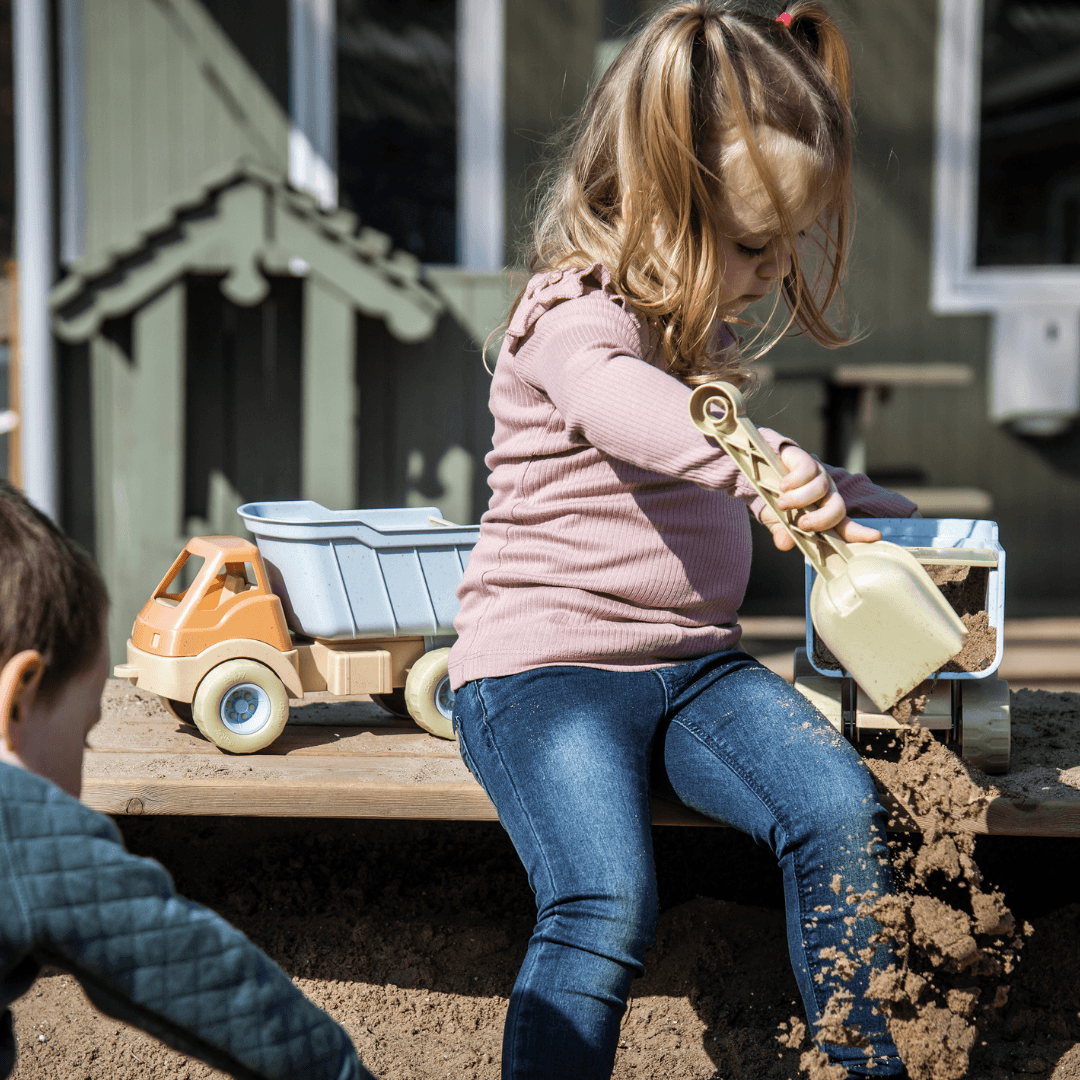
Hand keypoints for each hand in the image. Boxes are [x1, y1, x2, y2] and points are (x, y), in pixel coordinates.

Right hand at [759, 446, 881, 551]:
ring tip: (782, 504)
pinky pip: (807, 471)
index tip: (875, 536)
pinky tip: (783, 486)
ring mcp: (818, 477)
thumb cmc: (775, 500)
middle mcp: (825, 495)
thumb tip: (784, 544)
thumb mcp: (777, 521)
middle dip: (821, 520)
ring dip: (799, 500)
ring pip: (820, 489)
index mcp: (823, 513)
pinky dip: (794, 481)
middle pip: (837, 508)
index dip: (860, 532)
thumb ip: (783, 533)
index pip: (845, 526)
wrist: (760, 472)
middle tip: (801, 524)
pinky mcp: (806, 461)